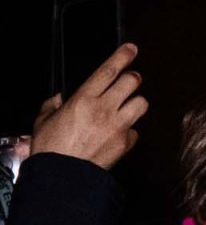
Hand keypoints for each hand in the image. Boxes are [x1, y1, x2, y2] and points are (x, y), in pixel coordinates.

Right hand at [31, 43, 146, 168]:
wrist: (64, 176)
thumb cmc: (51, 148)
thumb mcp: (43, 120)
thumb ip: (52, 105)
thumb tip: (59, 99)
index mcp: (82, 99)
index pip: (108, 71)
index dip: (122, 57)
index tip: (131, 49)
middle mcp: (104, 109)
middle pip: (131, 82)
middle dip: (133, 78)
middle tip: (130, 79)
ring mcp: (118, 126)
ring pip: (141, 104)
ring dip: (135, 102)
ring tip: (126, 106)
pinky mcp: (126, 143)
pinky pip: (136, 130)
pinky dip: (130, 130)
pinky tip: (118, 133)